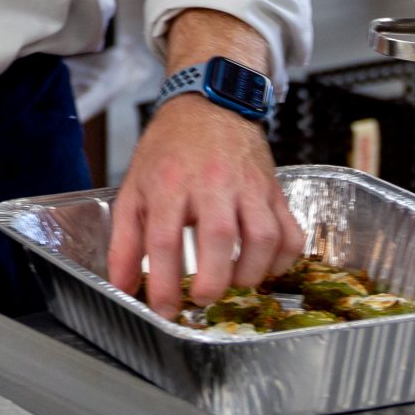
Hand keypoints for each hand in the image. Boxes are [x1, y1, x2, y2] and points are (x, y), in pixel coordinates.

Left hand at [106, 96, 302, 322]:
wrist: (209, 104)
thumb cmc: (169, 149)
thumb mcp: (134, 189)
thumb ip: (125, 242)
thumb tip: (123, 288)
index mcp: (169, 184)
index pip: (165, 240)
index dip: (165, 284)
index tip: (165, 310)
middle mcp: (211, 183)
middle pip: (219, 238)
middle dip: (214, 281)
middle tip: (204, 297)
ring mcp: (248, 185)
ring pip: (263, 236)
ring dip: (251, 272)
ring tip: (234, 281)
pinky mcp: (274, 189)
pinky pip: (291, 231)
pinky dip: (284, 259)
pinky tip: (264, 267)